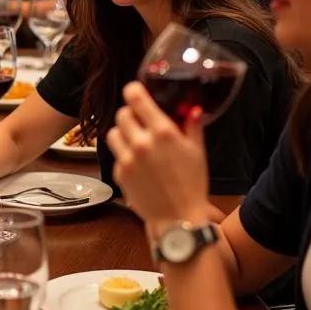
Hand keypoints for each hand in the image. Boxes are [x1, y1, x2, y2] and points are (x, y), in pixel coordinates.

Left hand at [105, 81, 210, 224]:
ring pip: (113, 132)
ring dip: (123, 133)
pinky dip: (124, 154)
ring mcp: (127, 159)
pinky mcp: (119, 173)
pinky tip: (137, 162)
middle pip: (122, 114)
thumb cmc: (192, 185)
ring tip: (135, 141)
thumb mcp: (197, 152)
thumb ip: (193, 126)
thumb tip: (193, 109)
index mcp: (162, 132)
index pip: (135, 98)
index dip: (133, 91)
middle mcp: (141, 142)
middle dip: (131, 114)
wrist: (178, 219)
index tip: (135, 91)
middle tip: (140, 121)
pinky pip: (116, 154)